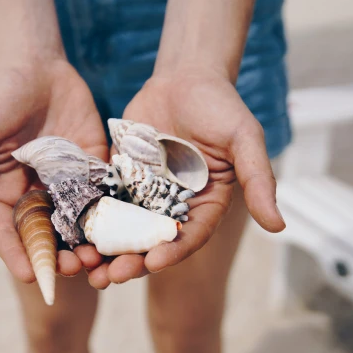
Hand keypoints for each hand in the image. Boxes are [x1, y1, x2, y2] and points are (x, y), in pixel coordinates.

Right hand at [0, 59, 107, 282]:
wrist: (38, 66)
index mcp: (5, 193)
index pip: (10, 235)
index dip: (19, 257)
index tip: (31, 277)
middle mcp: (37, 195)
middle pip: (49, 238)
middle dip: (60, 258)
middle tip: (74, 268)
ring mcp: (67, 184)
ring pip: (79, 226)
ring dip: (88, 245)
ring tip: (99, 257)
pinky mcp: (93, 169)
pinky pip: (104, 199)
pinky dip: (111, 218)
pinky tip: (121, 231)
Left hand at [83, 67, 285, 287]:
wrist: (184, 76)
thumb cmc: (220, 106)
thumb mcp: (244, 140)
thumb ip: (258, 180)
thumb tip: (279, 227)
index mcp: (206, 205)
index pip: (190, 236)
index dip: (173, 251)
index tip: (154, 262)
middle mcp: (175, 206)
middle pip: (152, 242)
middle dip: (133, 261)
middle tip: (111, 276)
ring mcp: (145, 195)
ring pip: (125, 230)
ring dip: (108, 251)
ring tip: (87, 268)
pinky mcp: (120, 180)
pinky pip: (104, 203)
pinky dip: (91, 220)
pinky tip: (72, 233)